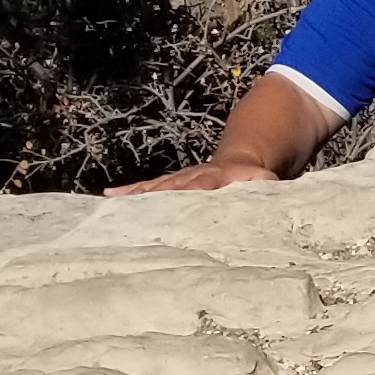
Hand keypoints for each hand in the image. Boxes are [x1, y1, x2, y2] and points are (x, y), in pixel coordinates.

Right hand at [104, 158, 279, 195]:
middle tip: (128, 212)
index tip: (173, 202)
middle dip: (150, 198)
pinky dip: (128, 192)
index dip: (187, 193)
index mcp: (214, 178)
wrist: (241, 161)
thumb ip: (263, 185)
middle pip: (168, 187)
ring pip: (153, 187)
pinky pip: (146, 188)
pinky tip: (107, 196)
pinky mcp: (169, 183)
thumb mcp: (263, 180)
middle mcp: (191, 177)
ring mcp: (178, 180)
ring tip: (110, 205)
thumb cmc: (252, 179)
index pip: (199, 186)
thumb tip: (267, 188)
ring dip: (133, 196)